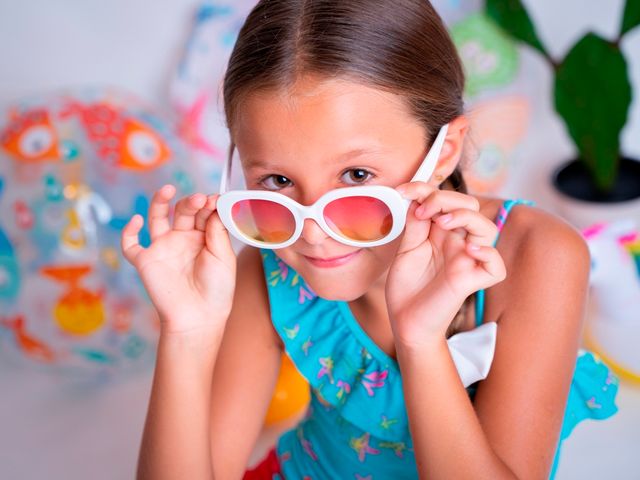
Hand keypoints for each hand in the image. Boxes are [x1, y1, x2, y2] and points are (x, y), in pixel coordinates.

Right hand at [121, 185, 236, 334]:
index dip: (209, 204)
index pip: (204, 213)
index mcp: (204, 238)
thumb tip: (215, 205)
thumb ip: (217, 232)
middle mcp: (183, 239)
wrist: (198, 317)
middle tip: (201, 200)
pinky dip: (129, 231)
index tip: (216, 200)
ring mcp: (164, 248)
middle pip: (184, 211)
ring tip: (168, 189)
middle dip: (192, 203)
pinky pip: (130, 244)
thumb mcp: (223, 257)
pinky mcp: (146, 261)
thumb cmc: (216, 290)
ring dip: (160, 201)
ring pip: (157, 218)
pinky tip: (138, 220)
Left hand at [385, 183, 504, 346]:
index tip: (403, 191)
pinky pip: (495, 266)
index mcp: (441, 232)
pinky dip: (487, 253)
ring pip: (487, 229)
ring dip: (465, 218)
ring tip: (440, 223)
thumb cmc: (406, 287)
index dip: (427, 189)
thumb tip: (418, 198)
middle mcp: (457, 242)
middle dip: (446, 199)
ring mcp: (467, 261)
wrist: (405, 321)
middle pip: (470, 207)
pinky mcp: (472, 281)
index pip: (446, 200)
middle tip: (422, 210)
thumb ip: (415, 225)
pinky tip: (468, 250)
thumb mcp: (406, 250)